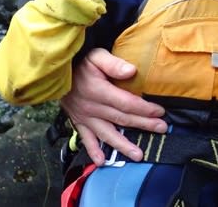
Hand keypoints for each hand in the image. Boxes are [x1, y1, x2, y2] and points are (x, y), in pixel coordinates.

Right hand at [60, 48, 166, 165]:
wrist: (56, 70)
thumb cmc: (80, 61)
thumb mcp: (96, 56)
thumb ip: (113, 63)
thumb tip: (132, 70)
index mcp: (99, 91)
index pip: (126, 103)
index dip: (144, 108)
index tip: (160, 111)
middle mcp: (93, 107)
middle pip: (122, 119)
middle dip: (144, 125)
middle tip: (162, 129)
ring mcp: (85, 117)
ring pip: (107, 133)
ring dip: (123, 145)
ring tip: (138, 155)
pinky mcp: (78, 122)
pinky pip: (86, 139)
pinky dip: (93, 151)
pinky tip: (101, 162)